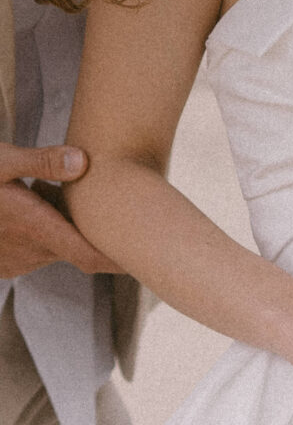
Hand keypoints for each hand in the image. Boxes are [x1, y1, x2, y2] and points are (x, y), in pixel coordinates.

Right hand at [0, 142, 122, 276]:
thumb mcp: (2, 162)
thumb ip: (41, 161)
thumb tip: (82, 162)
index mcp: (34, 229)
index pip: (88, 256)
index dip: (119, 259)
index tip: (147, 257)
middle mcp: (29, 251)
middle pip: (78, 245)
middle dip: (93, 225)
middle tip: (105, 197)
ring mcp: (16, 260)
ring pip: (59, 245)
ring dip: (66, 224)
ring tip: (52, 189)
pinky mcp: (6, 262)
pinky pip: (39, 249)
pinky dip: (47, 230)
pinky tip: (35, 201)